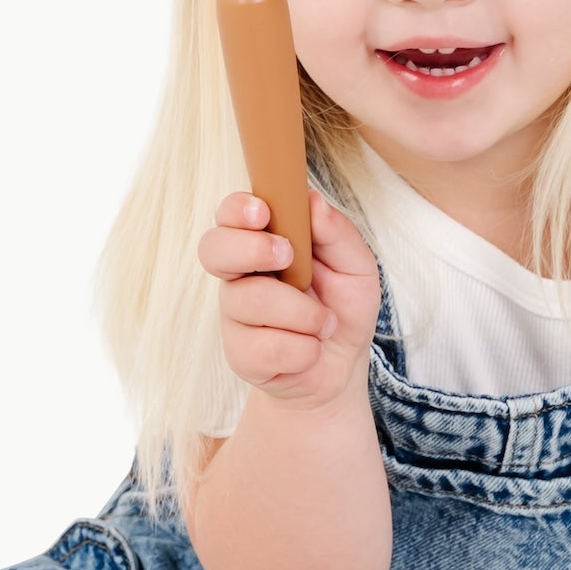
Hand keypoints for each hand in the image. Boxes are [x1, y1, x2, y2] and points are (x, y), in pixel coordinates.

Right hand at [197, 188, 379, 415]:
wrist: (342, 367)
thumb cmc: (343, 308)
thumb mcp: (356, 267)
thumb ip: (338, 234)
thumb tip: (313, 201)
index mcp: (263, 243)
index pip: (232, 215)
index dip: (237, 209)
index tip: (262, 212)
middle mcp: (241, 275)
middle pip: (213, 249)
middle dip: (250, 249)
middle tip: (287, 256)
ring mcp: (236, 316)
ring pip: (252, 300)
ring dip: (303, 313)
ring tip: (325, 323)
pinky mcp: (240, 355)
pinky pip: (266, 347)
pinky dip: (303, 350)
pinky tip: (311, 350)